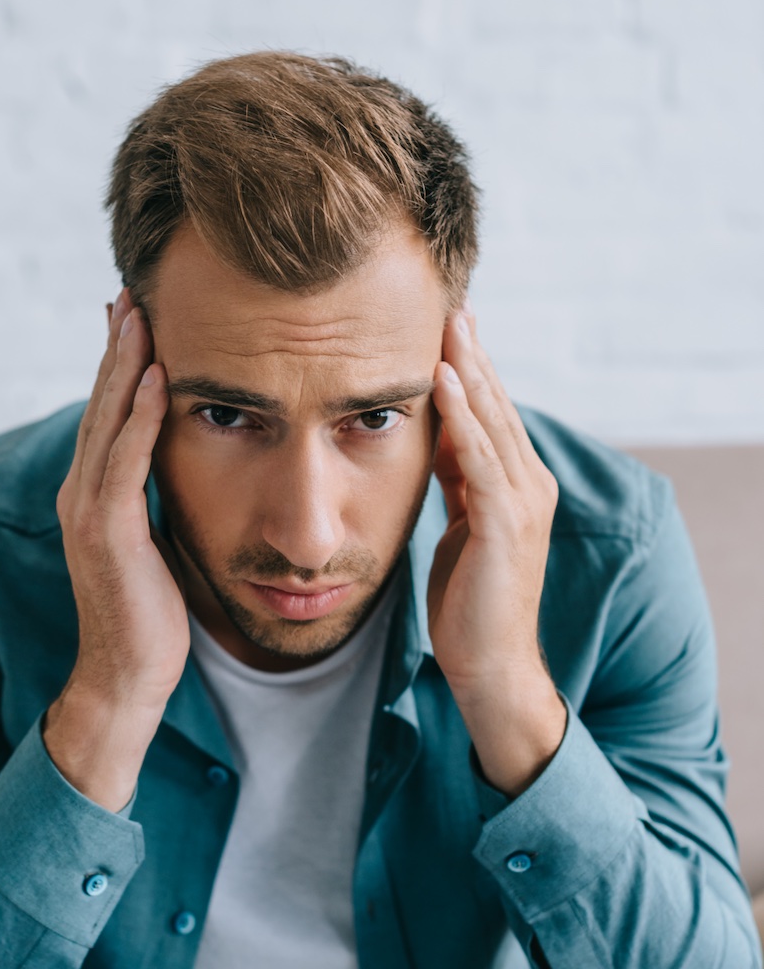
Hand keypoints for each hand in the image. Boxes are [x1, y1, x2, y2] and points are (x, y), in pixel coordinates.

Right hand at [43, 290, 189, 808]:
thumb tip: (178, 467)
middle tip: (132, 291)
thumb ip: (153, 501)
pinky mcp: (106, 533)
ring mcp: (87, 511)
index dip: (121, 363)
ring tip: (141, 313)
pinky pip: (124, 462)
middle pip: (101, 403)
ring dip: (125, 364)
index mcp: (93, 493)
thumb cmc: (148, 616)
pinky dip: (140, 417)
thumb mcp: (153, 544)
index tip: (138, 315)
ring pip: (107, 420)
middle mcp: (80, 492)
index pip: (108, 414)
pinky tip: (160, 378)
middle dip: (117, 346)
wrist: (126, 677)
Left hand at [428, 305, 565, 794]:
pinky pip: (480, 459)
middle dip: (471, 353)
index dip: (471, 368)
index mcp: (518, 485)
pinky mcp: (505, 525)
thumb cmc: (471, 601)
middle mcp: (530, 485)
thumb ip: (459, 482)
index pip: (492, 413)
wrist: (489, 665)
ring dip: (468, 370)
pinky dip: (463, 417)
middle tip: (449, 302)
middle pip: (496, 405)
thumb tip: (438, 440)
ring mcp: (523, 504)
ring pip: (491, 422)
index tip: (446, 323)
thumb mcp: (462, 526)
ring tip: (447, 325)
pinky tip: (444, 382)